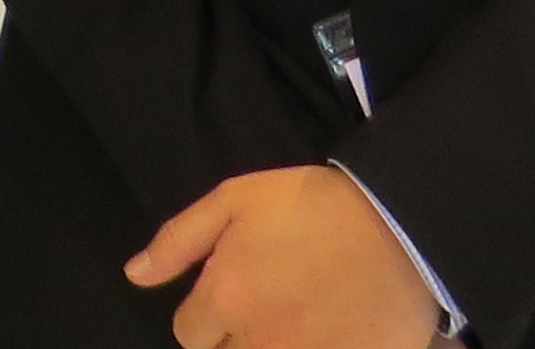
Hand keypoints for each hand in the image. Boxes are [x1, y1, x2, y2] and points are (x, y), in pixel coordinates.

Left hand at [126, 167, 439, 348]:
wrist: (399, 223)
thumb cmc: (311, 205)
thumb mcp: (235, 200)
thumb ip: (178, 241)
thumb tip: (135, 275)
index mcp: (225, 300)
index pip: (189, 333)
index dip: (206, 312)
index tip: (231, 291)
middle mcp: (258, 341)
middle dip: (238, 333)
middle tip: (269, 301)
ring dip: (272, 341)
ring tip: (297, 313)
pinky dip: (312, 346)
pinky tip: (324, 329)